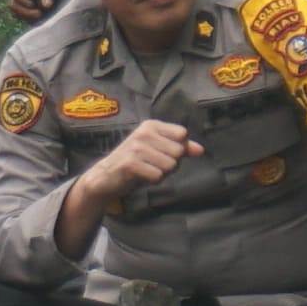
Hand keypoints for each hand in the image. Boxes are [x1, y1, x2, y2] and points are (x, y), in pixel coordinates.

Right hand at [4, 0, 68, 22]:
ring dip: (26, 17)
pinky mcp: (28, 7)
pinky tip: (41, 19)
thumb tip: (46, 6)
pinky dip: (30, 20)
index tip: (32, 4)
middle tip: (39, 14)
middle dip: (23, 11)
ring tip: (41, 17)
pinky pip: (24, 17)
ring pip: (16, 12)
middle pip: (12, 4)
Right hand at [69, 118, 197, 224]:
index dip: (177, 149)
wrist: (106, 176)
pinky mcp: (131, 163)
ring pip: (170, 165)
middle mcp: (144, 132)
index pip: (182, 134)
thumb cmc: (137, 162)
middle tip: (152, 165)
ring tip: (146, 170)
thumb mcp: (159, 150)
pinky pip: (158, 176)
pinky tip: (141, 177)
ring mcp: (136, 147)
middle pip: (178, 152)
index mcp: (152, 125)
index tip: (161, 153)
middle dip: (170, 164)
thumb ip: (182, 148)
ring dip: (161, 173)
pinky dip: (153, 180)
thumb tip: (201, 150)